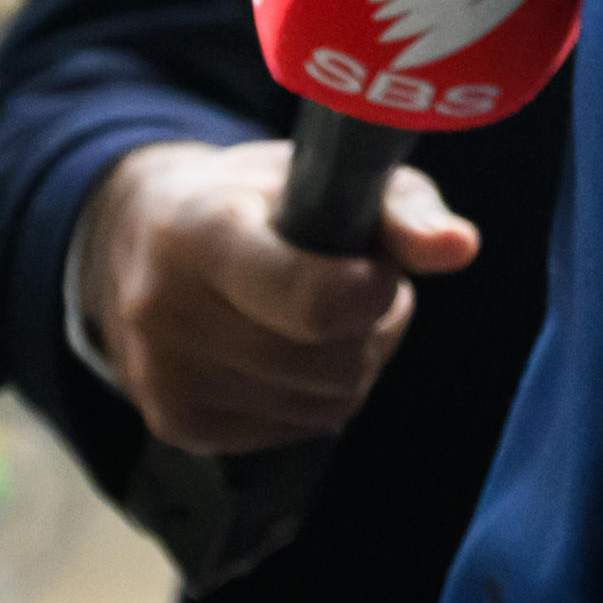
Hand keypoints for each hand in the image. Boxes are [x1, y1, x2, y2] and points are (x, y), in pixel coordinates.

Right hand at [77, 135, 483, 453]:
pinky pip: (298, 429)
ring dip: (350, 363)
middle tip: (354, 282)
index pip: (311, 302)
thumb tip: (460, 248)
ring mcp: (166, 378)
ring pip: (325, 405)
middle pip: (331, 364)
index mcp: (200, 233)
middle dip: (369, 325)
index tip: (377, 268)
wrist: (142, 235)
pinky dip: (314, 393)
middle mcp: (167, 312)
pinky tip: (287, 347)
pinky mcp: (177, 425)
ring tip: (319, 312)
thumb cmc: (257, 196)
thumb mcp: (327, 173)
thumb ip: (402, 209)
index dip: (371, 292)